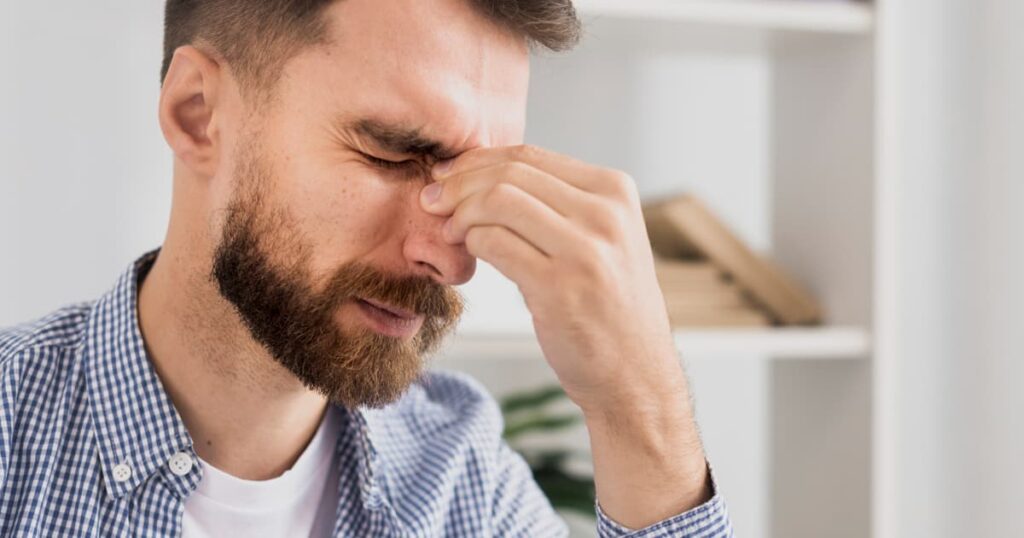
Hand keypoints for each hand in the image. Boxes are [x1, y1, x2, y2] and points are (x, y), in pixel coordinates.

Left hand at [420, 145, 685, 413]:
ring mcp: (586, 250)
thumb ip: (559, 205)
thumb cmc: (608, 308)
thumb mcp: (603, 240)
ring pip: (498, 201)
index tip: (448, 177)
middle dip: (459, 183)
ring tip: (448, 230)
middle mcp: (606, 215)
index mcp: (616, 192)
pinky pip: (494, 243)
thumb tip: (485, 175)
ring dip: (460, 212)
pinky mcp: (559, 287)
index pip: (530, 156)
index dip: (477, 161)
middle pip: (511, 174)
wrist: (636, 375)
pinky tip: (466, 251)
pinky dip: (470, 241)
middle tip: (432, 201)